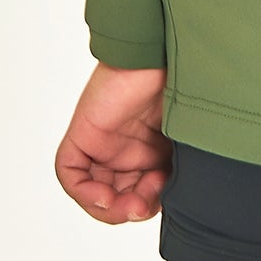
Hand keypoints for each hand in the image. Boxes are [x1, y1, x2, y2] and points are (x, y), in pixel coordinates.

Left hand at [54, 60, 172, 224]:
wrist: (168, 52)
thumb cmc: (188, 84)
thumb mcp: (190, 138)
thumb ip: (183, 167)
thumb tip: (183, 200)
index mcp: (153, 146)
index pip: (142, 190)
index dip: (149, 204)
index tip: (164, 198)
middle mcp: (127, 145)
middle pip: (118, 194)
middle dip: (131, 209)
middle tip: (145, 206)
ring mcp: (104, 139)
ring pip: (93, 189)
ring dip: (110, 208)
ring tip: (130, 204)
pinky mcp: (85, 130)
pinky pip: (70, 171)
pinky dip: (83, 191)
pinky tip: (105, 195)